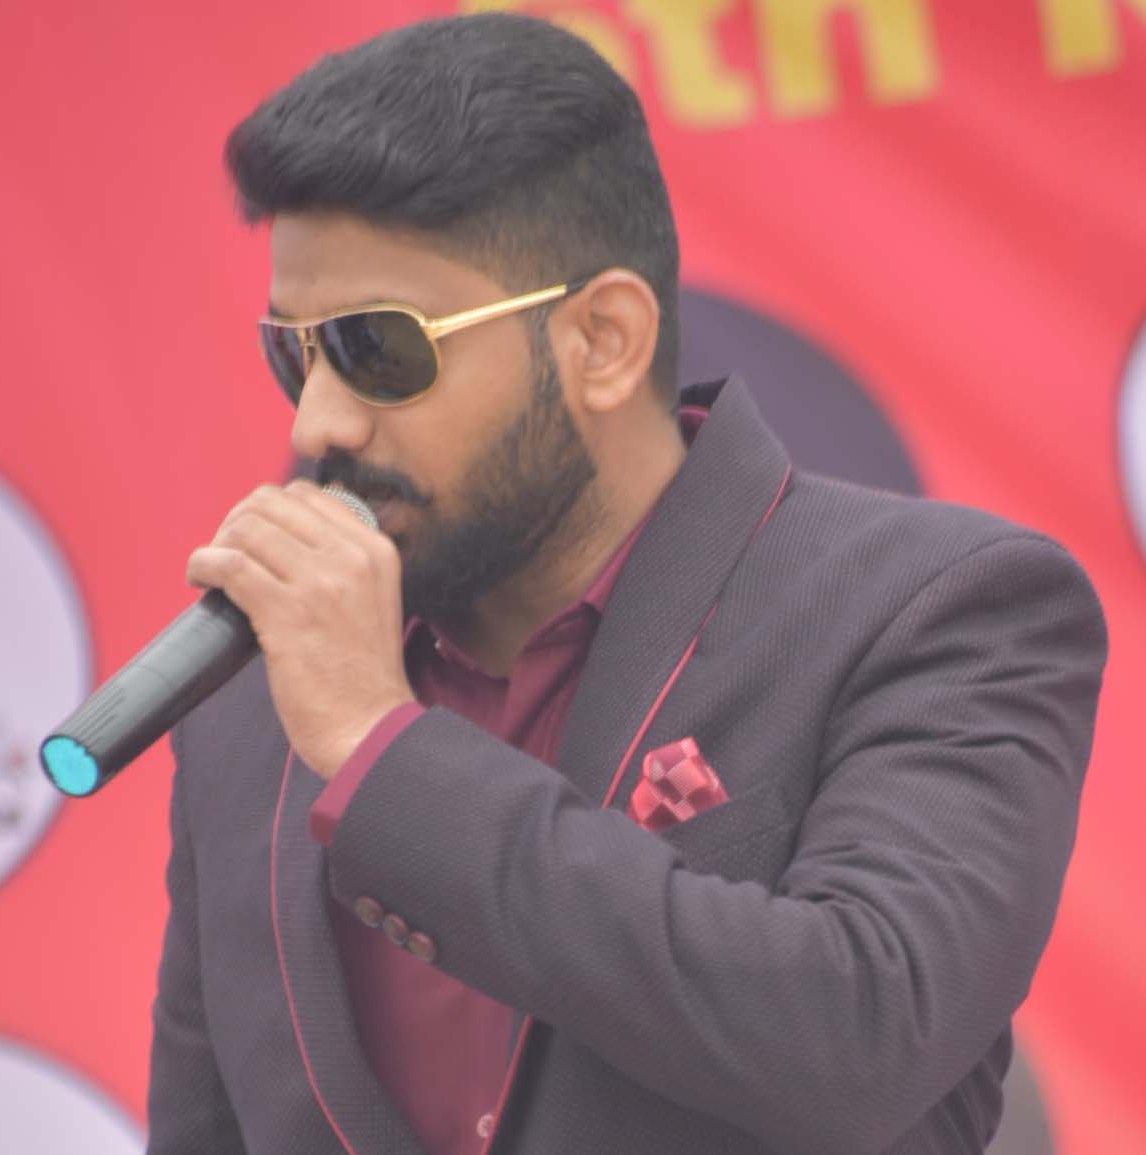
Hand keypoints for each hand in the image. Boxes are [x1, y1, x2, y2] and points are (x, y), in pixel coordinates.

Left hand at [186, 480, 414, 779]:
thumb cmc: (362, 673)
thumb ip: (342, 564)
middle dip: (236, 523)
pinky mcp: (287, 613)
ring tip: (211, 573)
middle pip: (270, 504)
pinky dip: (203, 566)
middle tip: (226, 555)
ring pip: (246, 529)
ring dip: (216, 545)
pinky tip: (201, 582)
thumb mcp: (371, 599)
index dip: (266, 511)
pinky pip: (229, 564)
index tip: (252, 539)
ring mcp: (321, 583)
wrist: (370, 726)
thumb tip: (282, 537)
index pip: (307, 495)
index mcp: (375, 549)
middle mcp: (352, 557)